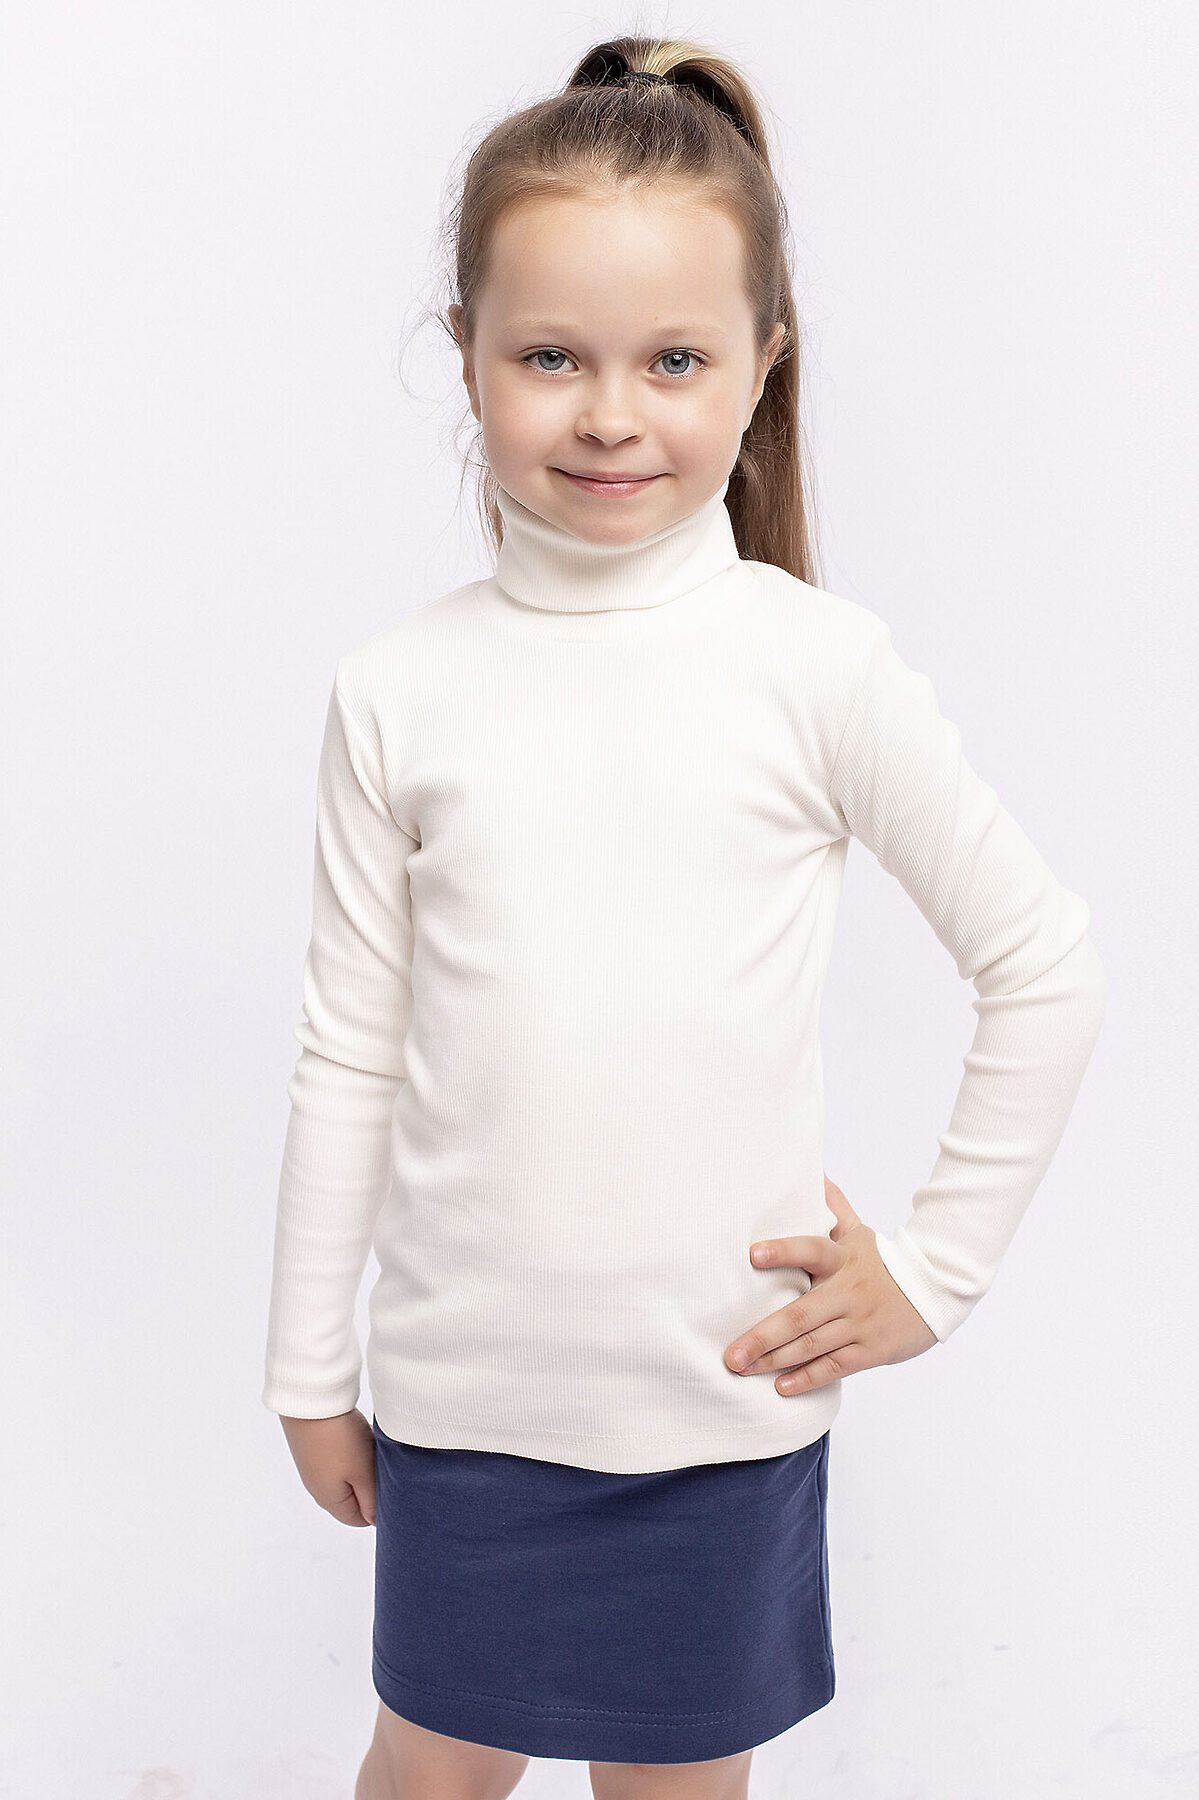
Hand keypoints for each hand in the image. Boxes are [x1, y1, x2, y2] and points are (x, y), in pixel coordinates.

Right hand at [278, 1408, 376, 1525]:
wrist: (310, 1401)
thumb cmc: (339, 1439)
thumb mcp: (363, 1473)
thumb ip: (371, 1501)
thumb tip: (375, 1522)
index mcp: (330, 1501)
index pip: (359, 1519)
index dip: (379, 1507)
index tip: (391, 1486)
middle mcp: (318, 1488)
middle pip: (354, 1496)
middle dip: (372, 1483)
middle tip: (382, 1464)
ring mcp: (314, 1467)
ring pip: (348, 1474)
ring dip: (363, 1464)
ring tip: (371, 1445)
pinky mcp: (313, 1449)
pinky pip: (339, 1458)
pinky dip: (353, 1449)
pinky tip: (359, 1434)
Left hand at [724, 1175, 938, 1393]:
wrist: (935, 1291)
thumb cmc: (883, 1261)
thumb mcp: (859, 1232)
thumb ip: (834, 1207)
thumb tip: (814, 1172)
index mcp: (842, 1259)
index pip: (811, 1250)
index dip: (783, 1250)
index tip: (752, 1254)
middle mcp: (848, 1292)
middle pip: (801, 1315)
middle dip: (762, 1336)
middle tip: (730, 1354)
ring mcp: (859, 1324)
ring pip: (812, 1346)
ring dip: (775, 1360)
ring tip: (743, 1368)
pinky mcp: (870, 1350)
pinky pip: (834, 1367)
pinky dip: (808, 1378)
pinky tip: (782, 1386)